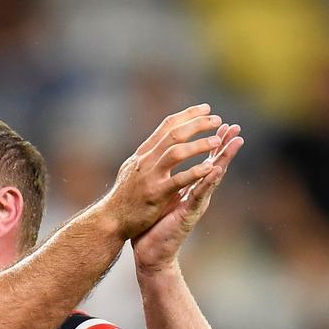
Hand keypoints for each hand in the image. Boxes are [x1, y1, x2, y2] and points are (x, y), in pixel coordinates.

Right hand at [101, 105, 224, 240]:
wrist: (110, 220)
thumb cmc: (124, 197)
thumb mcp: (133, 170)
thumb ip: (147, 157)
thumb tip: (158, 143)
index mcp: (143, 154)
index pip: (167, 126)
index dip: (188, 115)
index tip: (206, 108)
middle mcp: (145, 160)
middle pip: (174, 134)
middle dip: (197, 124)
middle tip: (217, 119)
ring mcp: (149, 176)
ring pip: (176, 153)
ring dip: (199, 145)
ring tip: (217, 141)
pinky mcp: (155, 194)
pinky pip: (178, 180)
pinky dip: (195, 172)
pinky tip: (210, 167)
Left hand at [132, 122, 243, 272]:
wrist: (151, 254)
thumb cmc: (155, 226)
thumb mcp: (164, 197)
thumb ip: (172, 182)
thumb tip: (169, 163)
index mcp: (189, 187)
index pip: (204, 160)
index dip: (212, 142)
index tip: (220, 122)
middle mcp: (196, 193)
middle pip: (214, 164)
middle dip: (224, 145)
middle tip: (236, 127)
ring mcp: (195, 204)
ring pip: (212, 176)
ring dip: (224, 158)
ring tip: (235, 142)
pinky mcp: (188, 215)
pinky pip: (198, 194)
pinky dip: (207, 181)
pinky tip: (214, 169)